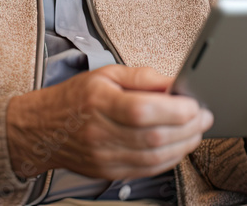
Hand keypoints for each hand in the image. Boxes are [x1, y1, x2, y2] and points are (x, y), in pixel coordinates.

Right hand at [6, 65, 211, 179]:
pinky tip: (179, 147)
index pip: (144, 110)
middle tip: (204, 116)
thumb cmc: (76, 98)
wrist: (41, 130)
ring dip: (184, 145)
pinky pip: (146, 171)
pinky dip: (169, 160)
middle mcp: (101, 132)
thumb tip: (175, 83)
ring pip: (154, 158)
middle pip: (154, 136)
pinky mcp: (108, 172)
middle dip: (188, 128)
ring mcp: (104, 156)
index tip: (195, 103)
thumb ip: (143, 77)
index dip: (176, 109)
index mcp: (100, 102)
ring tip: (196, 131)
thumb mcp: (107, 74)